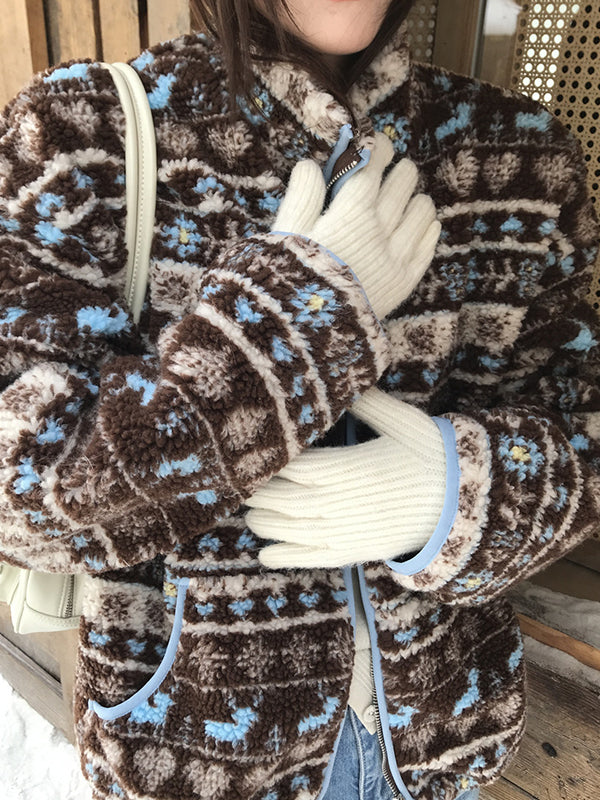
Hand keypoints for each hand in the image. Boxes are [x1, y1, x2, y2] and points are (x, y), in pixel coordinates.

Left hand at [246, 389, 446, 568]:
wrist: (461, 502)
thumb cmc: (430, 455)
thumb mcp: (401, 420)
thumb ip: (365, 402)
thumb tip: (336, 380)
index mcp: (347, 466)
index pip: (292, 465)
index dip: (268, 462)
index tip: (250, 455)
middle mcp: (338, 501)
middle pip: (280, 498)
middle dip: (255, 491)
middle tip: (238, 482)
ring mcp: (344, 531)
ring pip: (287, 529)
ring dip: (262, 520)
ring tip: (251, 511)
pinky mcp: (352, 553)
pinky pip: (309, 558)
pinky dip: (282, 556)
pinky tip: (265, 553)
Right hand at [273, 133, 440, 318]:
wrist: (308, 331)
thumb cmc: (290, 278)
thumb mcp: (286, 233)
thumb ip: (302, 195)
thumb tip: (311, 165)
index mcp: (351, 210)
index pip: (374, 164)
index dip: (379, 149)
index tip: (378, 145)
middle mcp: (381, 227)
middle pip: (404, 182)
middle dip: (399, 171)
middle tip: (393, 171)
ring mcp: (398, 255)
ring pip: (423, 209)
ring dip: (416, 198)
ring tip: (407, 200)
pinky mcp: (406, 280)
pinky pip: (429, 244)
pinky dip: (428, 228)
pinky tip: (423, 225)